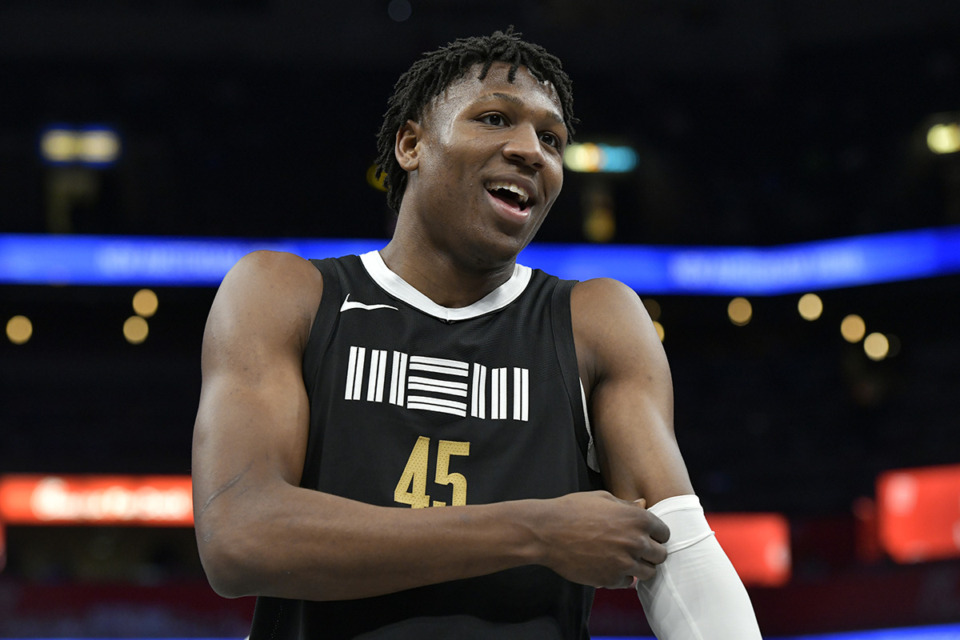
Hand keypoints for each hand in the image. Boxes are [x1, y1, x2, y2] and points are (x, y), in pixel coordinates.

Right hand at [535, 490, 669, 588]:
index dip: (655, 535)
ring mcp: (625, 562)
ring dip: (639, 567)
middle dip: (650, 553)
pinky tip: (608, 566)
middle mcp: (636, 541)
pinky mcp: (611, 579)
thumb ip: (627, 506)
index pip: (665, 533)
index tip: (645, 537)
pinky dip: (621, 577)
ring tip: (623, 560)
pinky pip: (628, 583)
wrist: (547, 532)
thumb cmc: (572, 510)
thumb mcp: (602, 498)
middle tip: (635, 550)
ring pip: (649, 573)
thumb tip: (643, 505)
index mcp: (637, 518)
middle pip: (661, 555)